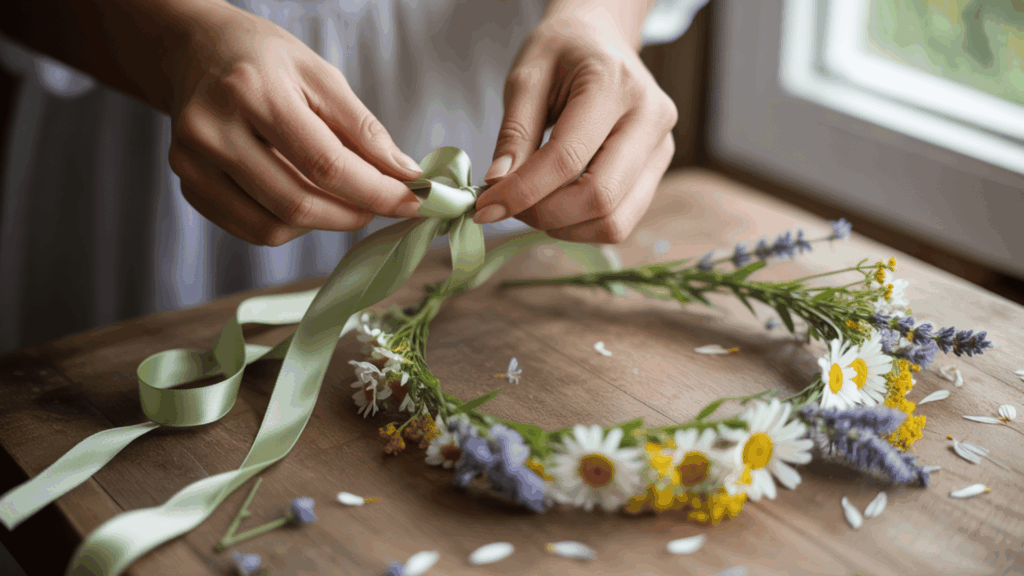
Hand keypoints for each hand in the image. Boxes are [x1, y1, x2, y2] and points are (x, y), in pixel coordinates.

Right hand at [166, 4, 423, 245]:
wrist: (198, 50)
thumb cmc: (266, 60)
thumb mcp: (321, 76)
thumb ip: (365, 129)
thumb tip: (405, 177)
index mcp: (251, 91)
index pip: (325, 164)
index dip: (375, 192)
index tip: (412, 202)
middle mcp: (212, 130)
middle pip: (297, 204)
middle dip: (352, 214)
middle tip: (381, 206)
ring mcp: (191, 162)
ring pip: (272, 227)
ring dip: (321, 223)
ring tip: (338, 195)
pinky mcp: (188, 185)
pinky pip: (250, 228)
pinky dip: (288, 223)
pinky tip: (302, 194)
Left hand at [473, 9, 676, 243]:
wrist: (601, 39)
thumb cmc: (562, 52)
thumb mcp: (526, 78)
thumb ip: (514, 133)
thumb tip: (498, 185)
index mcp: (614, 84)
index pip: (567, 158)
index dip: (521, 192)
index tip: (485, 207)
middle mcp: (650, 117)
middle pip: (599, 197)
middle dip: (544, 214)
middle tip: (508, 207)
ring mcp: (661, 146)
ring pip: (615, 221)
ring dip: (564, 226)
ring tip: (533, 205)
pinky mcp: (658, 169)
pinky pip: (621, 220)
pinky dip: (582, 225)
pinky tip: (558, 204)